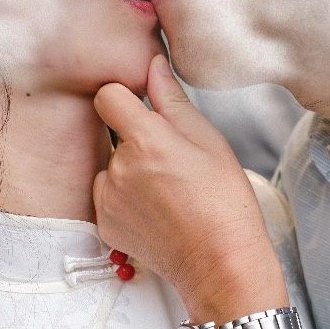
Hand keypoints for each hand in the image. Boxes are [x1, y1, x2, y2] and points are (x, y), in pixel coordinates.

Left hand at [93, 55, 286, 319]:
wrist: (220, 263)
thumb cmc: (224, 201)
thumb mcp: (208, 141)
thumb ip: (172, 100)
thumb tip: (153, 65)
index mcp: (145, 140)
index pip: (108, 96)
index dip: (125, 98)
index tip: (145, 109)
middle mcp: (118, 167)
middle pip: (114, 135)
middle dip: (137, 141)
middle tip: (174, 163)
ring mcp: (107, 199)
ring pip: (112, 167)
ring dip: (130, 172)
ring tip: (169, 192)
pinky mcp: (104, 225)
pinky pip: (109, 198)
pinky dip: (126, 200)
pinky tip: (158, 212)